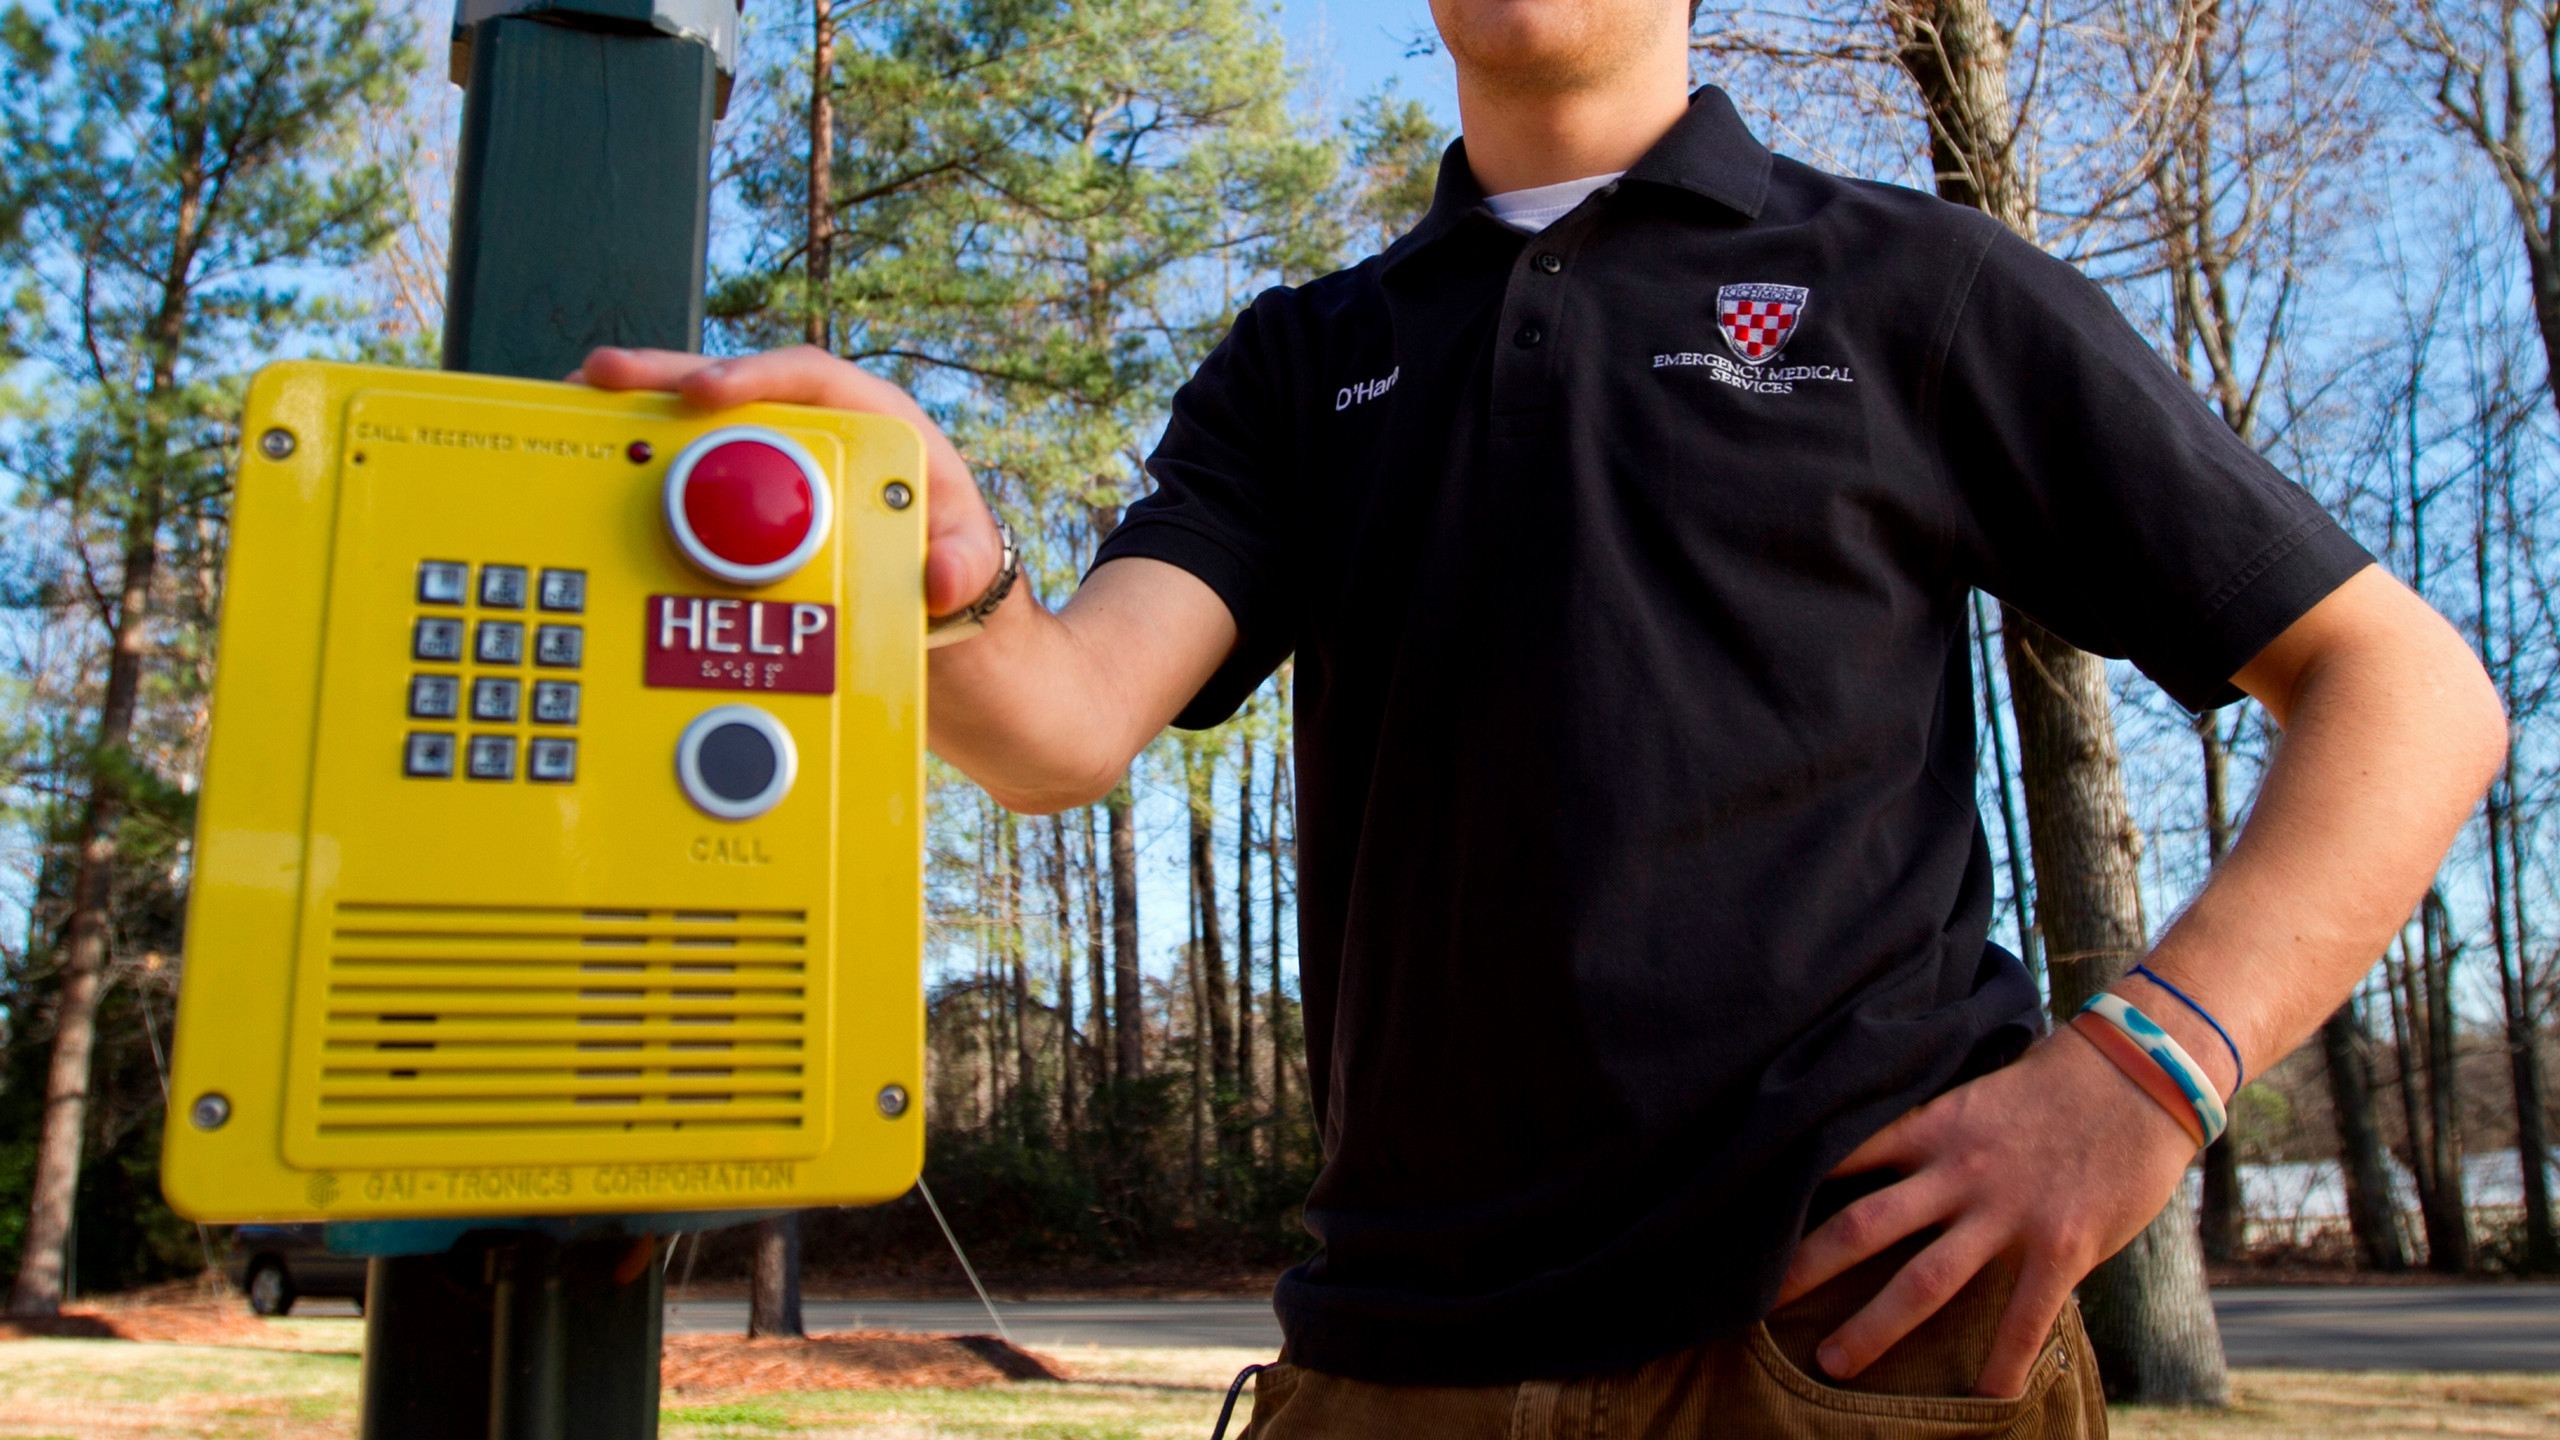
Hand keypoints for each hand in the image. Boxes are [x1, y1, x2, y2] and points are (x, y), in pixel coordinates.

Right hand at [572, 345, 1003, 616]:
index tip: (706, 392)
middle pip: (731, 392)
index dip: (753, 378)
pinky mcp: (740, 511)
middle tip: (602, 376)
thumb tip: (943, 574)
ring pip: (697, 432)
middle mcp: (813, 435)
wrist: (931, 616)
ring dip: (634, 420)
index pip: (808, 379)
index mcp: (870, 424)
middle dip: (663, 379)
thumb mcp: (970, 567)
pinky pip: (687, 486)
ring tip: (572, 410)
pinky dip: (639, 479)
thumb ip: (966, 565)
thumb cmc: (950, 562)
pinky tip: (588, 475)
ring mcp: (770, 470)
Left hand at [1775, 1029, 2199, 1397]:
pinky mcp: (2062, 1244)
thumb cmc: (2057, 1080)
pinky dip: (2000, 1362)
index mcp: (1933, 1126)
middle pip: (1863, 1226)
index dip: (1790, 1184)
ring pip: (1924, 1280)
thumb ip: (1930, 1126)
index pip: (1843, 1154)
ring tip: (1830, 1363)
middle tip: (1755, 1303)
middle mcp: (1958, 1170)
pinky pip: (2024, 1317)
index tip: (1742, 1214)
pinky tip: (1982, 1398)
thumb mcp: (1977, 1089)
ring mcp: (2008, 1211)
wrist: (2144, 1072)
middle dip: (1806, 1268)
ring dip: (1873, 1327)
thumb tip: (1875, 1146)